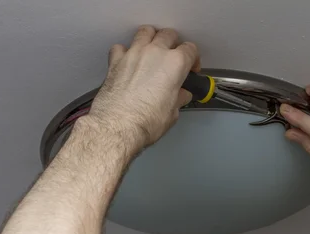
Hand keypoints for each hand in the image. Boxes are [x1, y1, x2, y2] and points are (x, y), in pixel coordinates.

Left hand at [87, 26, 199, 150]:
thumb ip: (178, 99)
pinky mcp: (116, 60)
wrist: (118, 125)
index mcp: (175, 64)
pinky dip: (126, 51)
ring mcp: (134, 53)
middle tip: (173, 57)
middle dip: (174, 44)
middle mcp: (155, 52)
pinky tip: (128, 61)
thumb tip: (180, 96)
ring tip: (152, 50)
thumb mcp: (172, 113)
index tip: (191, 69)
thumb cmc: (147, 121)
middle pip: (169, 35)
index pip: (190, 50)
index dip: (194, 60)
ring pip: (145, 32)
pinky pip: (121, 47)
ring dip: (151, 38)